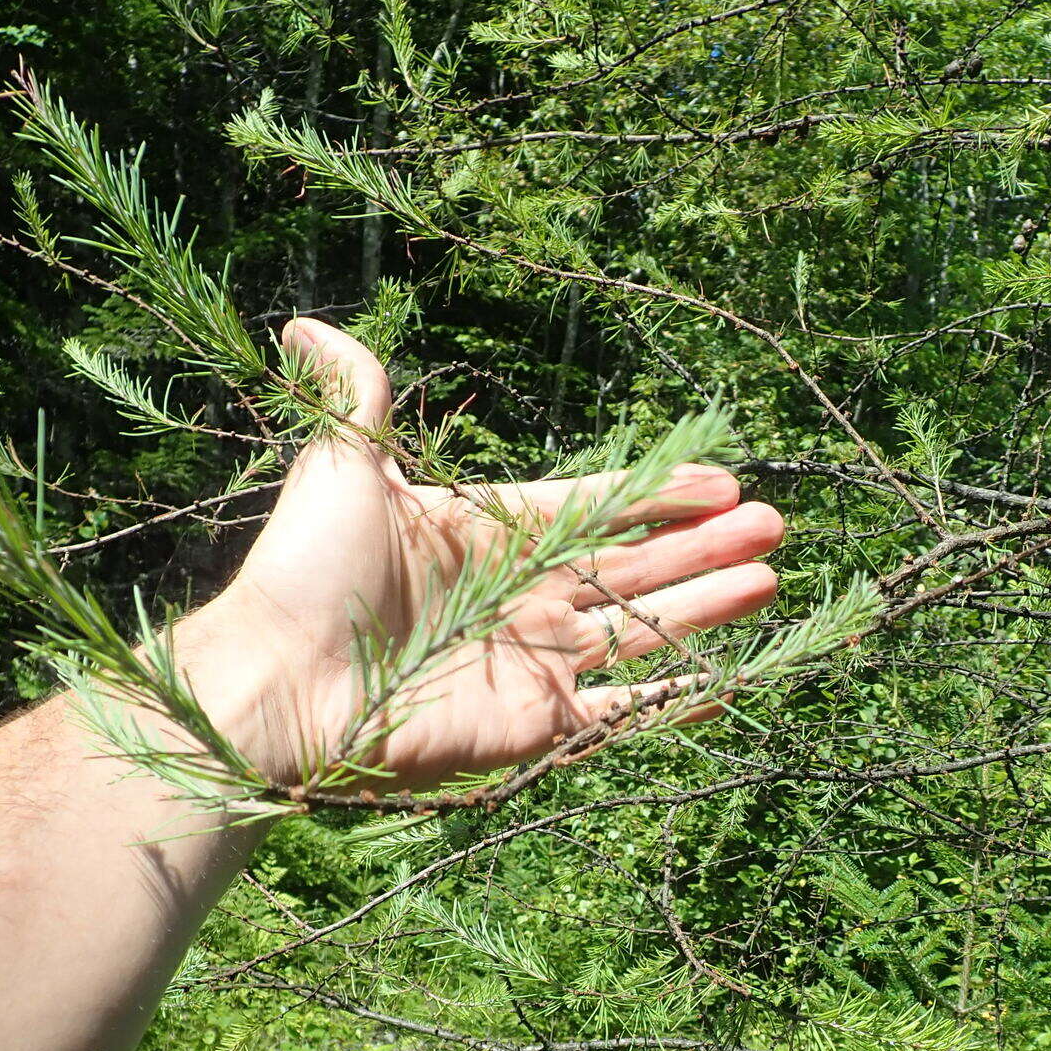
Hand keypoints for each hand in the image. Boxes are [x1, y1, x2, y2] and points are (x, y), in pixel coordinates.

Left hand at [180, 319, 783, 792]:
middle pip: (634, 565)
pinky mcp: (532, 727)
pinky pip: (619, 714)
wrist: (277, 685)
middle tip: (774, 525)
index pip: (597, 505)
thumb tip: (303, 323)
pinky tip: (729, 675)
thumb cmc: (305, 573)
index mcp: (491, 532)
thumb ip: (356, 396)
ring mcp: (531, 665)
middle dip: (704, 546)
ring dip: (706, 607)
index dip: (659, 492)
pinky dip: (673, 699)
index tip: (724, 477)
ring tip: (770, 579)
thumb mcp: (341, 467)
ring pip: (641, 630)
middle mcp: (522, 596)